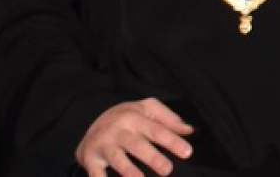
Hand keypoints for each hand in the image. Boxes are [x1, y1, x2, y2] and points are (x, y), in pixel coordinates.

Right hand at [75, 98, 193, 176]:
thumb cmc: (127, 118)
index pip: (157, 130)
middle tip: (167, 170)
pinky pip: (95, 172)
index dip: (172, 141)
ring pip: (117, 159)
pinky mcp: (90, 159)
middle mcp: (119, 131)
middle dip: (153, 158)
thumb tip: (189, 130)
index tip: (187, 152)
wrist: (90, 123)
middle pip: (137, 145)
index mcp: (135, 117)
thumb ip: (169, 119)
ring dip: (129, 171)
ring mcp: (104, 145)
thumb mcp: (147, 109)